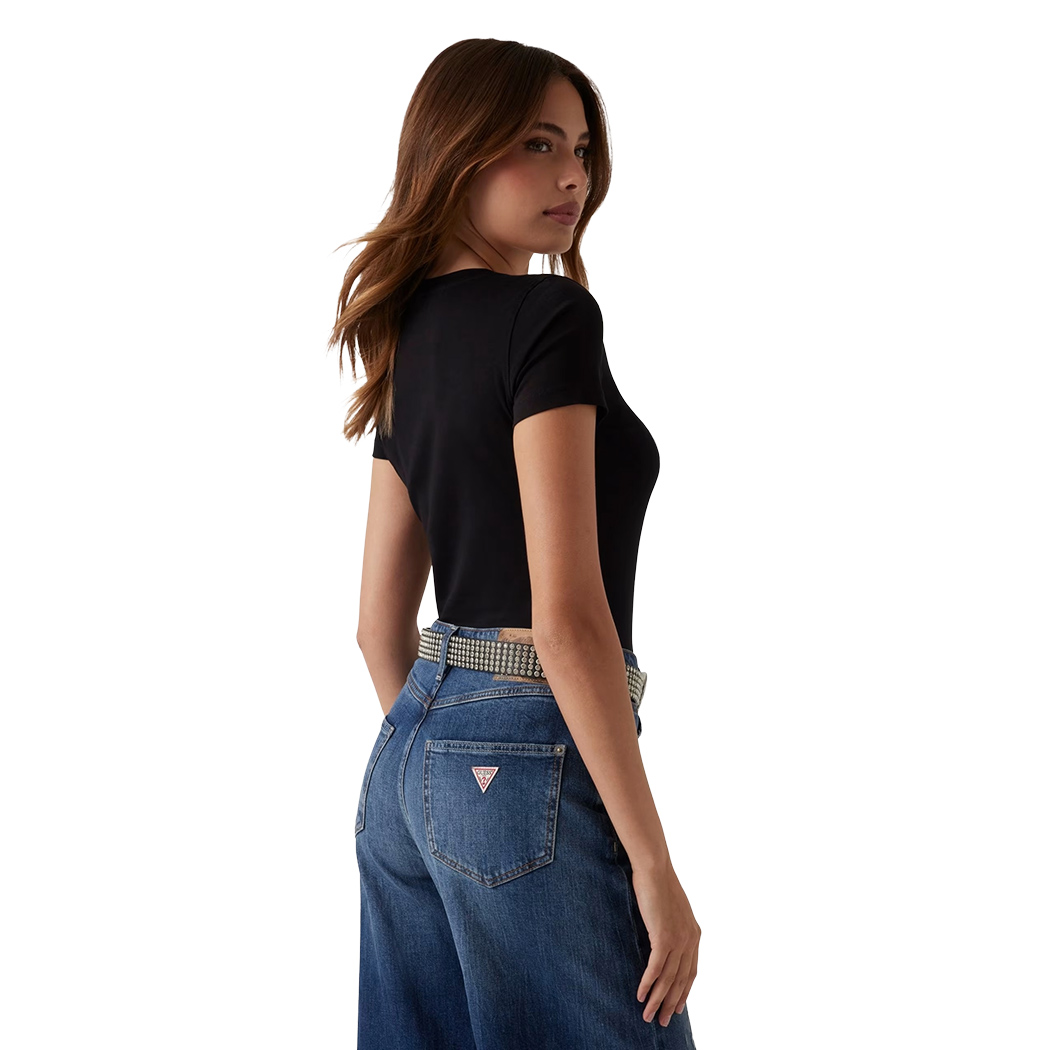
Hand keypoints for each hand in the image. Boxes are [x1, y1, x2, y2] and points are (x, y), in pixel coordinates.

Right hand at [631, 859, 700, 1025]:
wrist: (655, 868)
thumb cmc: (658, 884)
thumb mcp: (670, 910)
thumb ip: (671, 927)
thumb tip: (661, 941)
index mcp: (694, 934)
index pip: (691, 972)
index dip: (683, 992)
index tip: (677, 1008)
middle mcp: (690, 940)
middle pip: (681, 981)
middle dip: (671, 1003)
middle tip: (662, 1021)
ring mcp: (678, 939)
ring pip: (668, 978)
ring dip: (657, 1000)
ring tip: (648, 1016)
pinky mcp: (664, 937)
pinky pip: (655, 968)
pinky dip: (648, 984)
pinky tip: (641, 995)